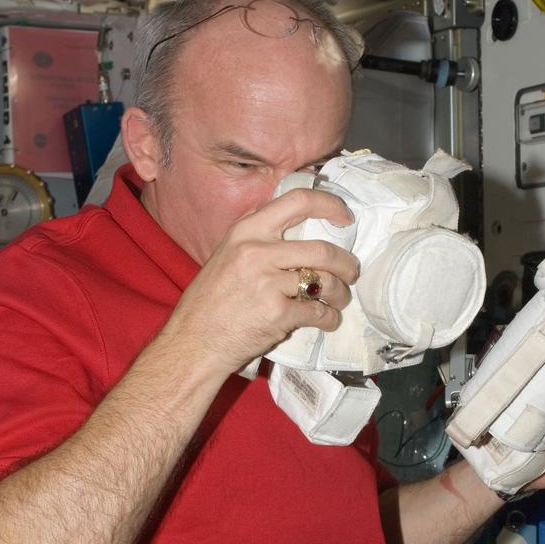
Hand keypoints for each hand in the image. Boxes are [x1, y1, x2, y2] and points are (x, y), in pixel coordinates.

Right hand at [166, 187, 359, 375]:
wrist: (193, 341)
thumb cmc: (209, 302)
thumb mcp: (227, 255)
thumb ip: (259, 241)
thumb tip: (301, 235)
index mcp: (245, 231)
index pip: (297, 201)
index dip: (330, 205)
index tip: (345, 217)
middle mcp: (257, 251)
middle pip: (322, 249)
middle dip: (346, 263)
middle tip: (351, 272)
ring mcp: (267, 282)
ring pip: (325, 282)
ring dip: (340, 293)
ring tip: (339, 299)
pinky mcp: (277, 313)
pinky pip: (317, 312)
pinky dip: (328, 318)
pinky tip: (327, 321)